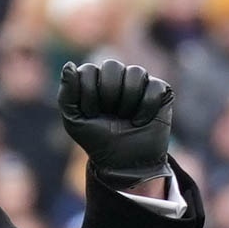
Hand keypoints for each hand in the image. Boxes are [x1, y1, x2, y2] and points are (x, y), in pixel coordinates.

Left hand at [58, 59, 173, 190]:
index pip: (89, 70)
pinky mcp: (160, 91)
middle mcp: (118, 77)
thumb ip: (67, 93)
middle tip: (109, 115)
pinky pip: (154, 87)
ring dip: (127, 101)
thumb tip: (69, 65)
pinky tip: (140, 121)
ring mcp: (140, 82)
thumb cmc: (97, 140)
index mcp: (95, 80)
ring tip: (125, 118)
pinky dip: (145, 108)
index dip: (88, 94)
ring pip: (136, 72)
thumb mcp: (74, 120)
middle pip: (112, 66)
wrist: (123, 162)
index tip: (91, 114)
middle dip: (108, 94)